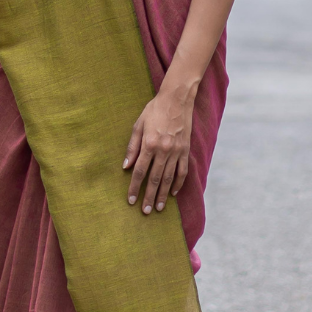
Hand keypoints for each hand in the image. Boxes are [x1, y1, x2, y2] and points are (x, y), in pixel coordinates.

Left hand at [123, 85, 194, 214]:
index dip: (134, 187)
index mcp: (149, 144)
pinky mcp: (185, 150)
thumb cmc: (154, 110)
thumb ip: (132, 147)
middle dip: (148, 196)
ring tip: (158, 207)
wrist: (177, 99)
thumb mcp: (138, 125)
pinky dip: (177, 183)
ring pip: (168, 178)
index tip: (131, 200)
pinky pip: (182, 171)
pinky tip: (172, 193)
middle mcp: (163, 150)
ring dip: (162, 194)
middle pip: (154, 179)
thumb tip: (125, 167)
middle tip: (145, 211)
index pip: (140, 171)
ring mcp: (176, 151)